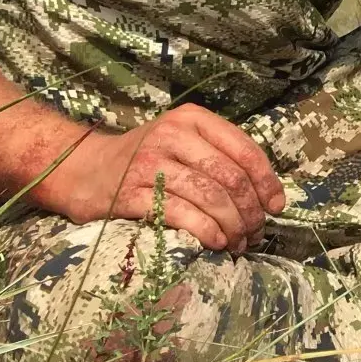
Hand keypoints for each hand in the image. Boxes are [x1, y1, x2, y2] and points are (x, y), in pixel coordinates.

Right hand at [42, 103, 286, 253]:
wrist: (83, 170)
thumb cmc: (145, 159)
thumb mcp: (183, 142)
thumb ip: (220, 156)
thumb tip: (265, 194)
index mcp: (192, 119)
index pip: (244, 149)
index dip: (266, 181)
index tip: (276, 206)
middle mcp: (172, 135)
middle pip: (230, 176)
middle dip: (251, 209)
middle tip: (257, 231)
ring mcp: (150, 164)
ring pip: (209, 196)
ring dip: (233, 225)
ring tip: (240, 242)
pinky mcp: (132, 193)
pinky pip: (180, 214)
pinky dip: (206, 231)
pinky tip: (217, 242)